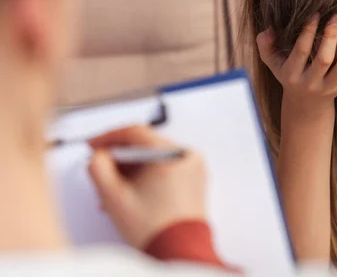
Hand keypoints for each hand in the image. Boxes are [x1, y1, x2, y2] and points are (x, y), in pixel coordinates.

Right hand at [88, 126, 205, 248]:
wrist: (179, 252)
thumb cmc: (154, 229)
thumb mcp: (114, 196)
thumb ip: (98, 167)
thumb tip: (98, 154)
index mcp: (172, 154)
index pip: (136, 132)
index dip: (108, 137)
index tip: (94, 145)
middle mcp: (187, 156)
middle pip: (145, 146)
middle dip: (119, 160)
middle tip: (102, 172)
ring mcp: (193, 169)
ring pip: (154, 159)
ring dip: (131, 172)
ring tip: (113, 192)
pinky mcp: (195, 181)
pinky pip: (166, 169)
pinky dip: (147, 177)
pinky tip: (131, 194)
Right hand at [256, 14, 336, 106]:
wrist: (305, 106)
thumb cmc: (289, 76)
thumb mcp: (273, 64)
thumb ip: (265, 46)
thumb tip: (268, 28)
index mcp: (292, 74)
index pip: (301, 50)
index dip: (308, 31)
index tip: (316, 13)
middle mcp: (310, 83)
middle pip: (323, 59)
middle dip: (330, 37)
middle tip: (336, 17)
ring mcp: (328, 88)